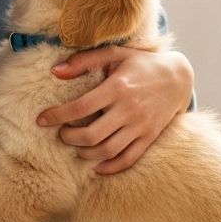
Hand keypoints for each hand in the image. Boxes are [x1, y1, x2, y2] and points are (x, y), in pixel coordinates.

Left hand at [37, 48, 193, 174]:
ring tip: (76, 146)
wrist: (178, 77)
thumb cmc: (140, 64)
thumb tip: (54, 71)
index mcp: (118, 87)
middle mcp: (129, 109)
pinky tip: (96, 166)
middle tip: (61, 133)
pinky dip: (110, 167)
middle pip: (92, 135)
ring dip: (85, 154)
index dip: (57, 116)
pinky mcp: (149, 137)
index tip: (41, 120)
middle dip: (69, 138)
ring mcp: (141, 126)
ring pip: (108, 151)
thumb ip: (83, 61)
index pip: (80, 107)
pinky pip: (128, 159)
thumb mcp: (114, 54)